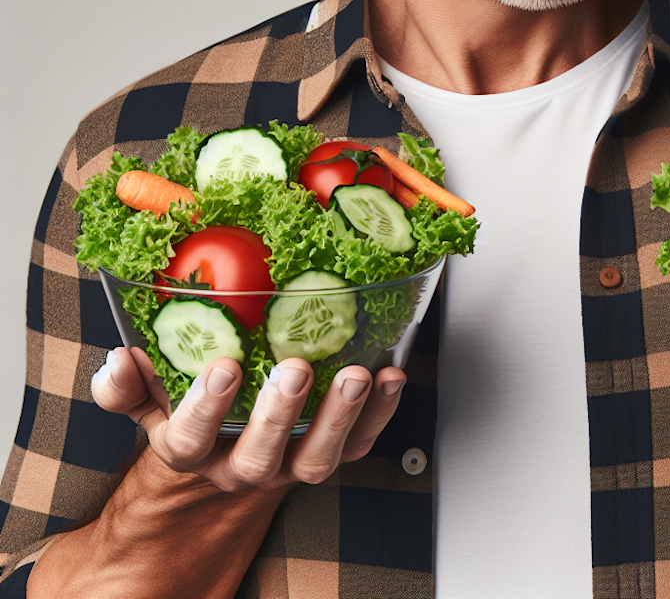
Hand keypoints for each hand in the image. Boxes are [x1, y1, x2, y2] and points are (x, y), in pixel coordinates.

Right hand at [91, 348, 405, 491]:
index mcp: (194, 451)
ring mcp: (291, 464)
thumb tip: (119, 361)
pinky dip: (381, 412)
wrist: (230, 459)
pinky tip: (391, 376)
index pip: (191, 440)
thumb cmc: (196, 418)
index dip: (205, 407)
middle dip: (278, 415)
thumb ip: (129, 385)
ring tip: (357, 375)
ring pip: (317, 459)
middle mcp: (244, 466)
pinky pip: (361, 444)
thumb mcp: (152, 402)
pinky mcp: (333, 455)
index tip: (224, 365)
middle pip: (259, 457)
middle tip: (294, 370)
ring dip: (341, 418)